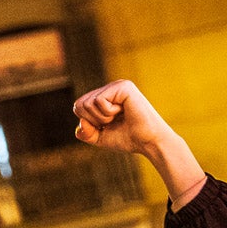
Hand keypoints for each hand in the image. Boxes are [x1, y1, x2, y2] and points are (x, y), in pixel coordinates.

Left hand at [72, 80, 205, 208]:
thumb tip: (80, 124)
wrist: (148, 142)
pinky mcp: (123, 86)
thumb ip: (85, 132)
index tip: (106, 126)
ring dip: (102, 117)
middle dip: (93, 121)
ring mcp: (117, 85)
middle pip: (79, 104)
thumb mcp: (100, 137)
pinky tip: (123, 111)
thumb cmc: (128, 139)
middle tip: (113, 122)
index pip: (78, 107)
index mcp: (104, 97)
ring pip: (87, 103)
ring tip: (119, 117)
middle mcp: (110, 88)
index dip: (88, 123)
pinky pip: (99, 100)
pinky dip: (108, 113)